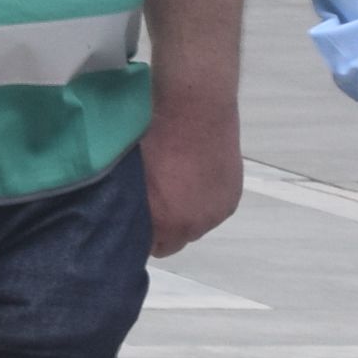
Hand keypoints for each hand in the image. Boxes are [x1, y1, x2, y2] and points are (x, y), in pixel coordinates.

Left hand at [143, 93, 243, 255]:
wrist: (195, 109)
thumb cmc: (154, 136)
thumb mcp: (132, 174)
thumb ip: (130, 204)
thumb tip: (125, 216)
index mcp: (165, 223)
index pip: (151, 249)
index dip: (144, 233)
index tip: (138, 216)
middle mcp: (194, 225)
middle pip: (177, 238)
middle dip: (167, 223)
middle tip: (159, 196)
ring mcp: (216, 212)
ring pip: (198, 223)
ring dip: (190, 211)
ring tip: (181, 181)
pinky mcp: (232, 196)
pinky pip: (215, 208)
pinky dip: (207, 197)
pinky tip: (198, 174)